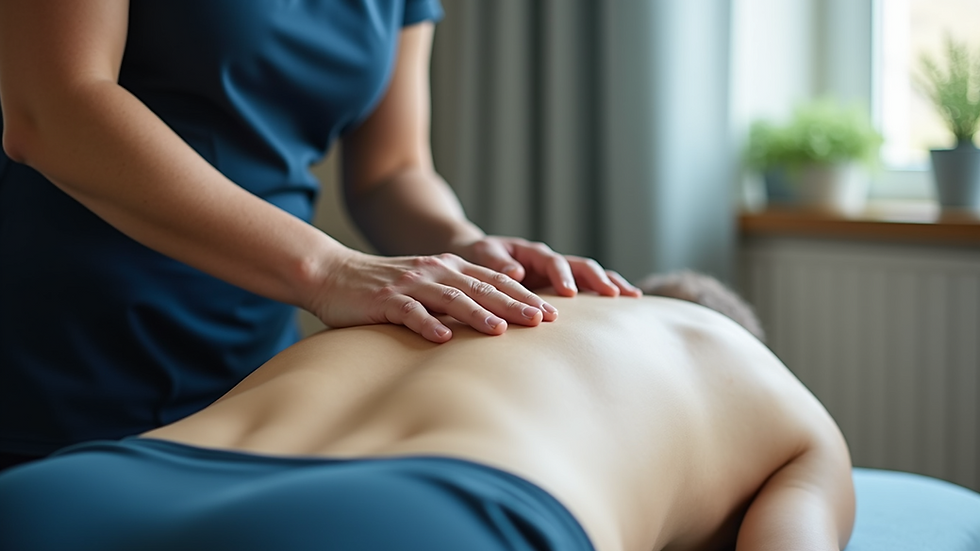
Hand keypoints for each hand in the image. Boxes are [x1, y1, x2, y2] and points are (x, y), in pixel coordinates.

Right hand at [308, 249, 558, 342]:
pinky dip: (426, 324)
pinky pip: (409, 313)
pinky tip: (442, 339)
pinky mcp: (384, 300)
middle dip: (514, 304)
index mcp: (449, 267)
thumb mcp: (427, 284)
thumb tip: (498, 317)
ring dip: (478, 314)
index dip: (524, 295)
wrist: (333, 274)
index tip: (552, 314)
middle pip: (481, 288)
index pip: (495, 280)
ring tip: (502, 330)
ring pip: (450, 298)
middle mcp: (435, 271)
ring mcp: (410, 284)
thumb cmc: (384, 287)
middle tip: (543, 321)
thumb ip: (458, 295)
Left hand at [451, 236, 641, 297]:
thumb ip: (496, 263)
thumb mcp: (482, 254)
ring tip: (632, 297)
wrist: (479, 255)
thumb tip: (516, 274)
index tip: (570, 293)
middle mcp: (550, 260)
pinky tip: (626, 303)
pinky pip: (588, 287)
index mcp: (531, 252)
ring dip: (610, 283)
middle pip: (580, 265)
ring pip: (591, 274)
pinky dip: (605, 292)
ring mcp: (559, 272)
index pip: (552, 261)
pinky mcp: (561, 285)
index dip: (562, 276)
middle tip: (613, 295)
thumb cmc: (477, 255)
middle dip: (597, 279)